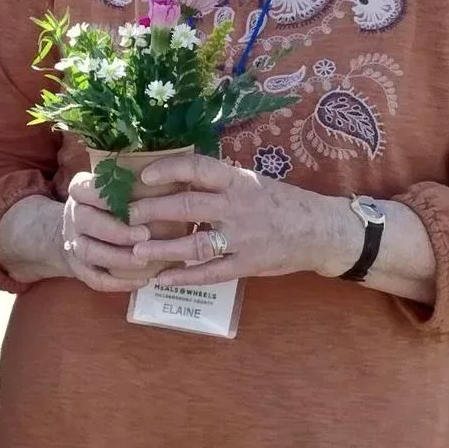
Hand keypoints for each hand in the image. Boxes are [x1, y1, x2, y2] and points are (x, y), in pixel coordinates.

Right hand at [59, 169, 162, 293]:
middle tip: (145, 234)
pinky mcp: (80, 269)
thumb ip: (135, 184)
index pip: (84, 189)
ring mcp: (74, 244)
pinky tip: (142, 281)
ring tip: (144, 261)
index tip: (131, 199)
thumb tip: (180, 176)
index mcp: (81, 192)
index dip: (105, 196)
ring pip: (89, 252)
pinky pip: (95, 279)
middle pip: (87, 222)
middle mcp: (74, 216)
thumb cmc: (110, 206)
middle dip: (117, 230)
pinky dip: (118, 283)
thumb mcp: (114, 189)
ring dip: (117, 258)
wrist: (78, 232)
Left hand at [127, 154, 350, 285]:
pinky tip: (162, 279)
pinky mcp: (248, 264)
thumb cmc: (280, 202)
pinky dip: (185, 277)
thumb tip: (176, 177)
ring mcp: (243, 238)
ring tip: (136, 251)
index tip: (144, 176)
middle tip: (128, 216)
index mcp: (238, 181)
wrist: (320, 229)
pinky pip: (211, 273)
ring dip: (163, 248)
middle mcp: (239, 207)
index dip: (169, 170)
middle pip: (189, 205)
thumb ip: (219, 182)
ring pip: (196, 244)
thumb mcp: (252, 182)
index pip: (199, 168)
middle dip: (154, 210)